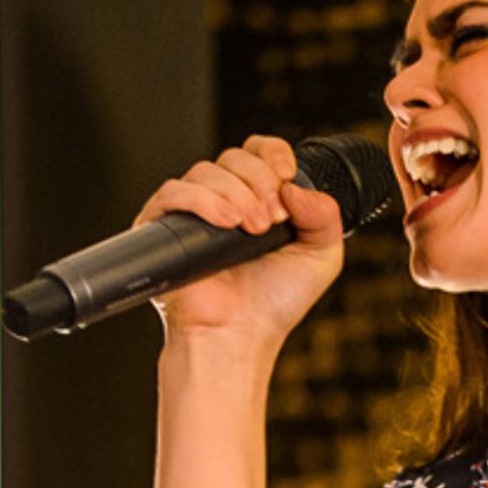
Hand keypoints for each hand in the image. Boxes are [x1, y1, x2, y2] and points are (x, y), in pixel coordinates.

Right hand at [132, 135, 343, 342]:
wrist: (240, 335)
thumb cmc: (273, 304)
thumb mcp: (321, 256)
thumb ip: (325, 215)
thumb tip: (295, 185)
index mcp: (256, 200)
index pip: (257, 152)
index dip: (272, 154)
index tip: (286, 175)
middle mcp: (223, 201)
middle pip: (233, 157)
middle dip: (259, 181)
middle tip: (270, 220)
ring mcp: (192, 214)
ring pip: (205, 171)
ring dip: (235, 194)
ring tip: (251, 230)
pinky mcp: (163, 228)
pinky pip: (174, 192)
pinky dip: (202, 200)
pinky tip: (226, 222)